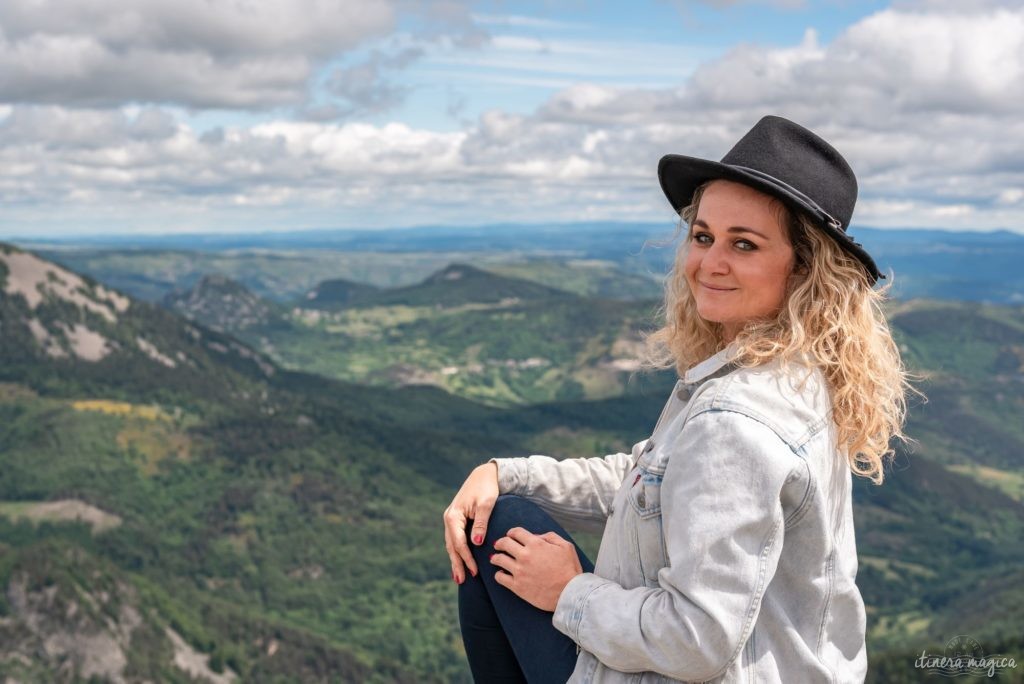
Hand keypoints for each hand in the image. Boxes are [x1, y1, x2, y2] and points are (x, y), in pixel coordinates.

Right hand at [443, 462, 498, 583]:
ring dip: (456, 560)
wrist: (484, 475)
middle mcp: (449, 518)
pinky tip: (459, 562)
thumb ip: (481, 524)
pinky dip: (457, 551)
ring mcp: (451, 520)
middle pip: (452, 546)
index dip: (466, 558)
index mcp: (454, 516)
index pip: (459, 542)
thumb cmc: (487, 488)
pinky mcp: (457, 520)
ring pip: (452, 544)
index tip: (475, 571)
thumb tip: (476, 543)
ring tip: (459, 577)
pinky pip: (455, 539)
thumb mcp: (486, 504)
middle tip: (462, 581)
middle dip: (457, 564)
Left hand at [490, 527, 583, 611]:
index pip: (516, 532)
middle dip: (500, 542)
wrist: (570, 594)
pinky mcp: (517, 586)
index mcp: (536, 544)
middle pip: (504, 543)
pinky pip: (500, 578)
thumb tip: (536, 536)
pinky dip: (498, 574)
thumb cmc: (570, 570)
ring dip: (495, 557)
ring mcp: (519, 571)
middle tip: (498, 545)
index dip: (511, 532)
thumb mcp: (566, 546)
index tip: (510, 535)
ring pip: (499, 559)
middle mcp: (524, 555)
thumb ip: (550, 536)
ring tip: (495, 558)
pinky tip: (500, 574)